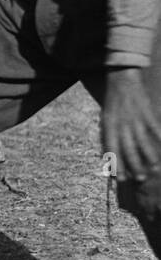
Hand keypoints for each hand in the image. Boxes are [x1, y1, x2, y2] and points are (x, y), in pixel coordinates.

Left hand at [101, 67, 160, 182]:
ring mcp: (135, 118)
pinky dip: (160, 137)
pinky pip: (155, 128)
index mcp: (109, 126)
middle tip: (140, 178)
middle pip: (128, 148)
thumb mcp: (105, 118)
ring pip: (143, 141)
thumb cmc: (113, 103)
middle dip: (134, 165)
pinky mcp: (147, 113)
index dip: (116, 165)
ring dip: (149, 155)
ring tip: (154, 167)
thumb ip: (108, 135)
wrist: (121, 80)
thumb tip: (108, 155)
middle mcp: (121, 124)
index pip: (112, 149)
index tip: (119, 179)